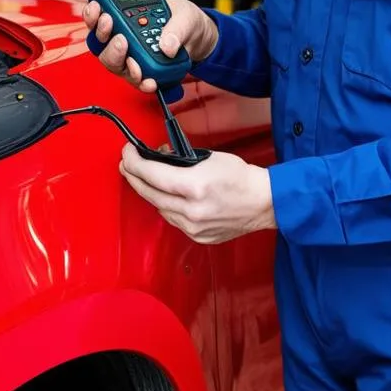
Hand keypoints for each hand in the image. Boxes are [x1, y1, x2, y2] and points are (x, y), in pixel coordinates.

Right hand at [81, 0, 219, 93]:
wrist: (199, 38)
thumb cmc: (185, 21)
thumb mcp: (185, 16)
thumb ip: (177, 27)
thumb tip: (166, 45)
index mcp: (127, 16)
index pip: (99, 16)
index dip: (92, 15)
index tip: (97, 10)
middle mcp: (124, 37)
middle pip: (101, 43)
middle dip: (105, 40)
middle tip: (120, 37)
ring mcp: (131, 57)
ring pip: (114, 64)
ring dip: (120, 62)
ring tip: (133, 62)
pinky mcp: (143, 73)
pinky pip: (135, 81)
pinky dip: (141, 83)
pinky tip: (149, 81)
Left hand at [119, 143, 275, 243]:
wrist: (263, 202)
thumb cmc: (240, 177)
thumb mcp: (208, 158)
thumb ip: (179, 161)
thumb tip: (158, 159)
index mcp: (194, 186)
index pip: (152, 174)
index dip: (134, 162)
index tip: (127, 153)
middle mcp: (191, 210)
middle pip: (149, 194)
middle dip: (134, 177)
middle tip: (127, 165)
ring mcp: (194, 227)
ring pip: (159, 208)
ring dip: (150, 192)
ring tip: (148, 178)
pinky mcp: (198, 237)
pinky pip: (173, 220)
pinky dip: (167, 207)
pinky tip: (168, 197)